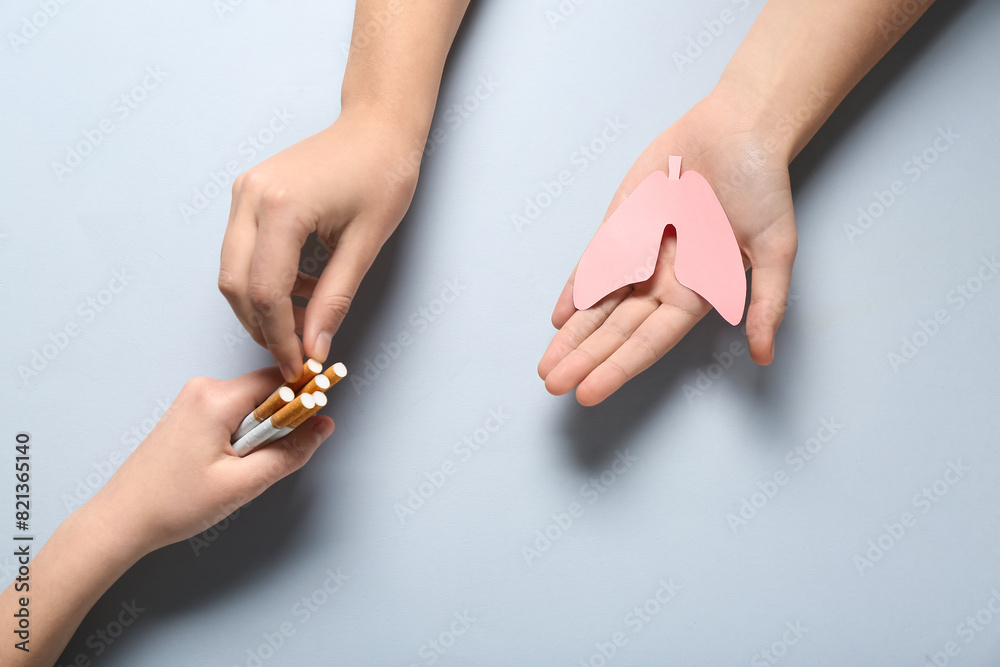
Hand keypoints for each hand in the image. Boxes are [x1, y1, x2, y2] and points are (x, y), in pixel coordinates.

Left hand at [92, 368, 334, 554]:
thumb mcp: (243, 483)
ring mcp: (194, 400)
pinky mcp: (191, 414)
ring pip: (251, 405)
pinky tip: (227, 464)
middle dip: (280, 423)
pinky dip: (243, 435)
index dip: (306, 397)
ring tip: (240, 469)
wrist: (122, 520)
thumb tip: (323, 427)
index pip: (280, 380)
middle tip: (268, 460)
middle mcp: (203, 389)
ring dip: (260, 433)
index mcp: (216, 398)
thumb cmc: (172, 503)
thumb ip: (290, 452)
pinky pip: (233, 413)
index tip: (322, 413)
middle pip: (267, 391)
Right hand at [219, 107, 422, 380]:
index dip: (279, 337)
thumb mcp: (364, 245)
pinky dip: (263, 278)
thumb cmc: (382, 174)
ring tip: (304, 322)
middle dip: (262, 327)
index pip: (265, 293)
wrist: (377, 128)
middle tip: (296, 351)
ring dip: (261, 305)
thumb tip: (314, 346)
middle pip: (236, 284)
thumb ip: (334, 300)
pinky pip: (242, 249)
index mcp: (282, 208)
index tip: (297, 365)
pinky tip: (301, 288)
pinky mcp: (248, 192)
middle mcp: (251, 197)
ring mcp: (245, 191)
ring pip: (233, 269)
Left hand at [538, 85, 797, 405]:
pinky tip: (557, 318)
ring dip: (572, 335)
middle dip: (584, 359)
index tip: (588, 393)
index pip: (649, 341)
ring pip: (598, 304)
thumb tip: (764, 356)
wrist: (738, 130)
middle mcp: (663, 281)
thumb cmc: (761, 186)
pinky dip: (574, 290)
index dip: (618, 367)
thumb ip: (767, 301)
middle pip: (616, 330)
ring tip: (546, 367)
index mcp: (696, 293)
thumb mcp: (775, 248)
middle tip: (552, 386)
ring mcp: (639, 254)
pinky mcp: (622, 226)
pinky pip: (593, 264)